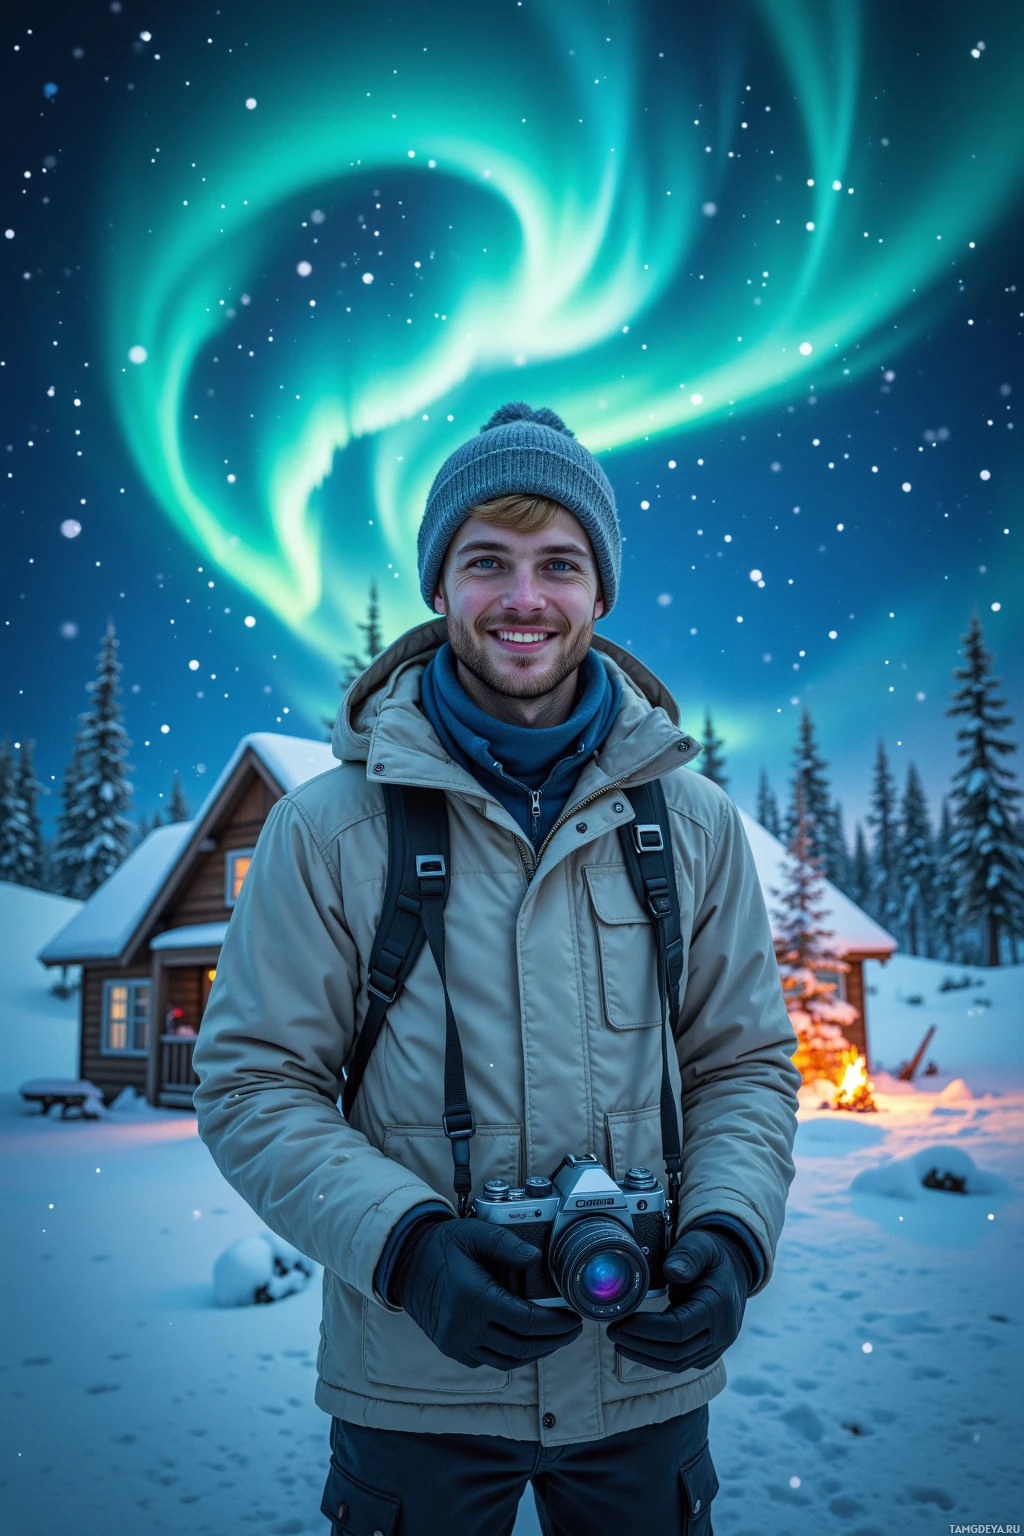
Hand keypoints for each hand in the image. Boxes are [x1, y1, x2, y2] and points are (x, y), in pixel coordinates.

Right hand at [393, 1218, 581, 1371]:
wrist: (405, 1262)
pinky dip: (511, 1355)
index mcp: (473, 1298)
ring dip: (535, 1353)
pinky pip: (488, 1361)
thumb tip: (537, 1257)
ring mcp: (456, 1342)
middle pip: (522, 1347)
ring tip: (554, 1338)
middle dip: (553, 1341)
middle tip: (571, 1330)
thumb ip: (507, 1244)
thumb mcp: (474, 1233)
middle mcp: (464, 1327)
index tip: (573, 1319)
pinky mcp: (451, 1348)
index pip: (526, 1322)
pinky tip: (524, 1341)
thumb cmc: (442, 1245)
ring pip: (507, 1360)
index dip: (555, 1325)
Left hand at [607, 1227, 750, 1373]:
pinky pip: (681, 1363)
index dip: (647, 1329)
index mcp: (718, 1306)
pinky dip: (656, 1358)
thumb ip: (688, 1256)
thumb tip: (671, 1272)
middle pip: (676, 1352)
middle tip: (612, 1331)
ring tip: (618, 1340)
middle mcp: (722, 1333)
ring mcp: (717, 1347)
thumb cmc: (712, 1255)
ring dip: (644, 1356)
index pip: (679, 1329)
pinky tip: (636, 1346)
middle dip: (639, 1345)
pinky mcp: (709, 1353)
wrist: (734, 1270)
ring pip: (677, 1363)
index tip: (621, 1320)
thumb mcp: (701, 1244)